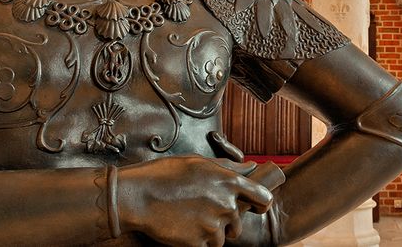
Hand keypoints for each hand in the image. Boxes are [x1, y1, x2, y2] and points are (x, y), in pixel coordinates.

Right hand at [117, 155, 273, 246]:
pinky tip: (183, 229)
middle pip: (238, 224)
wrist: (139, 197)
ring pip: (221, 238)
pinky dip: (197, 242)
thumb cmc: (166, 175)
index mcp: (229, 182)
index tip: (257, 207)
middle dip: (225, 222)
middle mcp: (226, 205)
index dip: (261, 204)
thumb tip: (251, 166)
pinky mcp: (199, 243)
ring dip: (210, 233)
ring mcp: (213, 226)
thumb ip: (229, 167)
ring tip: (189, 219)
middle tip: (203, 213)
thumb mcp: (199, 163)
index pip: (262, 198)